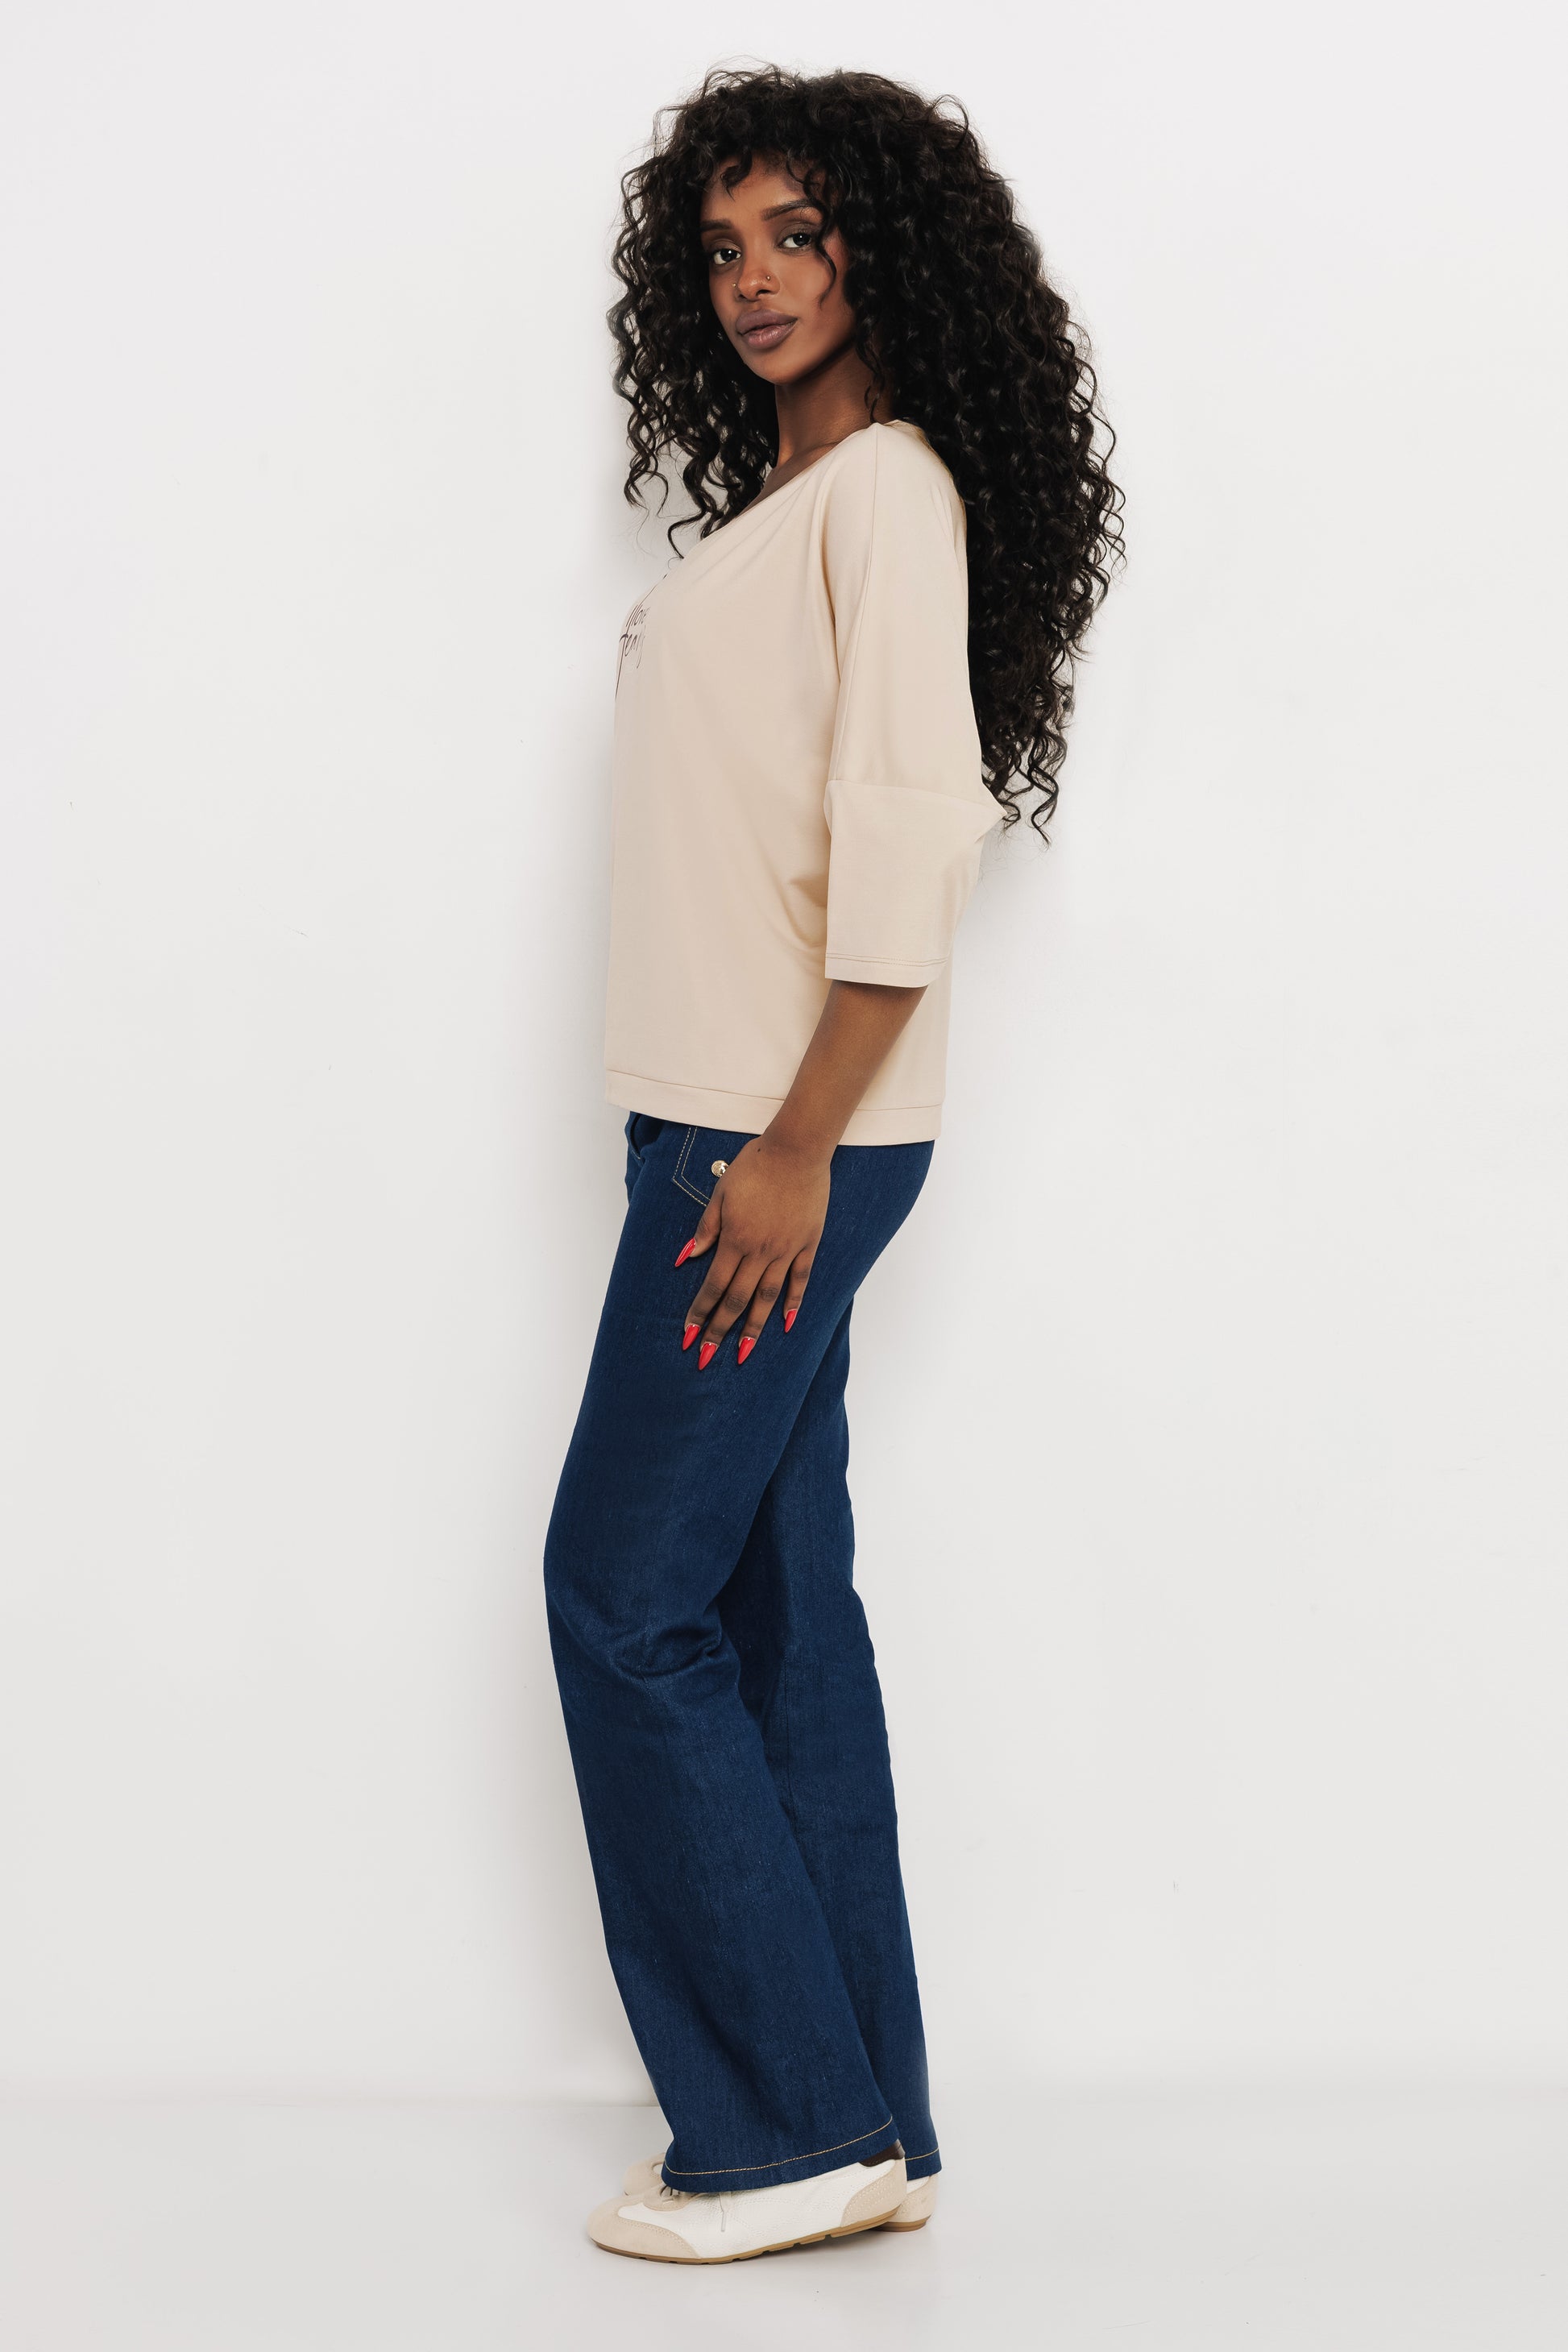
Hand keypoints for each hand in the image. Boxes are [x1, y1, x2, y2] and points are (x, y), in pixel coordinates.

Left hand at [675, 1131, 829, 1366]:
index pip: (713, 1286)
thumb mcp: (721, 1193)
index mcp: (735, 1239)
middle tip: (706, 1357)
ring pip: (768, 1297)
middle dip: (719, 1331)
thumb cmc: (754, 1165)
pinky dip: (793, 1303)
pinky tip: (785, 1323)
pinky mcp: (808, 1244)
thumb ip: (706, 1229)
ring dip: (754, 1328)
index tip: (688, 1336)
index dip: (699, 1313)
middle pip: (738, 1300)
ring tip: (744, 1353)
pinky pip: (800, 1280)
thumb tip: (685, 1258)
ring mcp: (786, 1250)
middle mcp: (760, 1251)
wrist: (796, 1149)